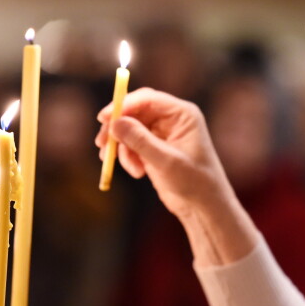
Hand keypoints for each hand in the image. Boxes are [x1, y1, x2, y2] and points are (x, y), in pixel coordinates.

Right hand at [96, 87, 225, 218]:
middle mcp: (171, 119)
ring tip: (129, 167)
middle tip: (101, 143)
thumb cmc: (194, 182)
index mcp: (182, 114)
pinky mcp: (153, 148)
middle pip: (134, 111)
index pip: (147, 99)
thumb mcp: (166, 161)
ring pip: (130, 129)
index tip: (104, 118)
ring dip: (122, 147)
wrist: (203, 206)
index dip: (123, 105)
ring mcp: (161, 134)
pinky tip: (137, 172)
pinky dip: (128, 157)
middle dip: (117, 127)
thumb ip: (140, 141)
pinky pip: (132, 144)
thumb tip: (115, 123)